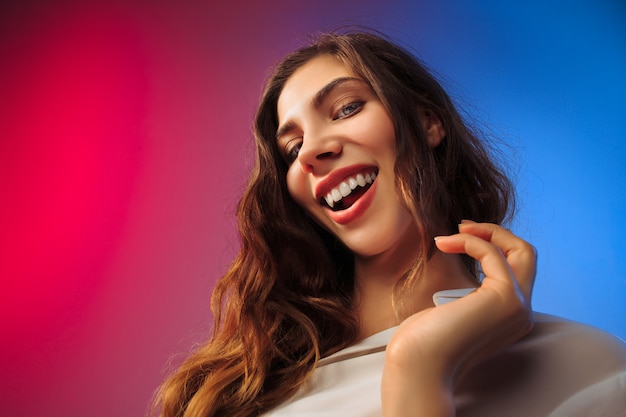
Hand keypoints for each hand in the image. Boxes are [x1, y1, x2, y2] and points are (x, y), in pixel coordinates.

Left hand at [381, 221, 535, 415]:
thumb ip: (466, 292)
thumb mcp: (451, 308)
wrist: (419, 364)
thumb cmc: (424, 341)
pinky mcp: (506, 298)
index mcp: (508, 315)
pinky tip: (443, 243)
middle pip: (527, 255)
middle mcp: (520, 312)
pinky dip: (469, 241)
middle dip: (496, 233)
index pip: (516, 268)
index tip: (460, 235)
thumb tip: (459, 260)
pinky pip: (493, 253)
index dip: (492, 245)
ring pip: (521, 249)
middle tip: (462, 226)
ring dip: (484, 232)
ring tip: (452, 233)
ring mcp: (517, 306)